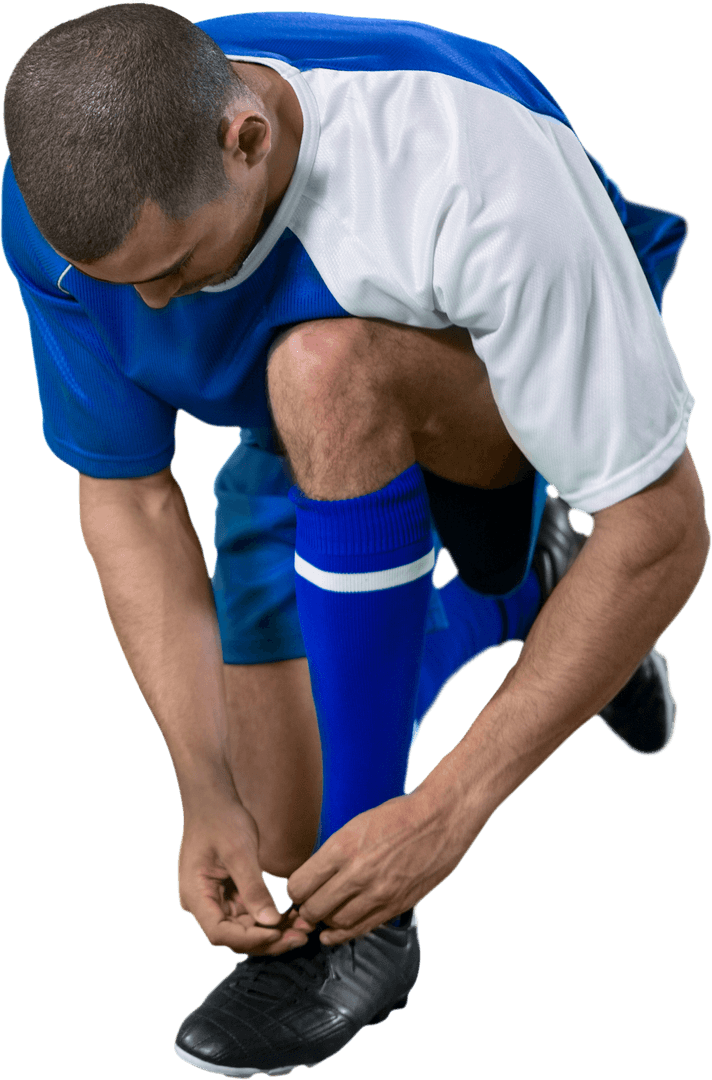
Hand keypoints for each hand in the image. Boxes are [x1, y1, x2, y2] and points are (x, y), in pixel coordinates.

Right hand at [178, 795, 311, 955]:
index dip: (250, 938)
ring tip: (304, 929)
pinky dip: (270, 918)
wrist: (214, 800)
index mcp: (196, 894)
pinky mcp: (227, 894)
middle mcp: (201, 904)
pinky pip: (248, 914)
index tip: (279, 935)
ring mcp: (214, 900)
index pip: (220, 932)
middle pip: (234, 935)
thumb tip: (271, 924)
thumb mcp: (240, 853)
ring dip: (272, 932)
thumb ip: (254, 889)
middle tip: (302, 938)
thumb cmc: (222, 820)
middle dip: (268, 940)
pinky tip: (294, 916)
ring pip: (244, 928)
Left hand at [287, 789, 471, 945]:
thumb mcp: (356, 825)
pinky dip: (343, 934)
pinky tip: (334, 933)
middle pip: (314, 909)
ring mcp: (378, 893)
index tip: (298, 890)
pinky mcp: (396, 905)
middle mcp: (357, 874)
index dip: (294, 891)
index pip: (299, 886)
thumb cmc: (398, 816)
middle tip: (305, 907)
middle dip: (305, 911)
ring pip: (335, 924)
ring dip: (325, 923)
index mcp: (342, 847)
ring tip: (323, 916)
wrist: (441, 819)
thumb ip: (333, 854)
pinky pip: (361, 929)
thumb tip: (313, 878)